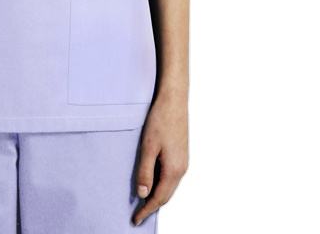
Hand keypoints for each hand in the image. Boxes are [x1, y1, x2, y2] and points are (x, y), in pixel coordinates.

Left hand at [132, 88, 188, 225]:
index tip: (136, 220)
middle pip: (166, 195)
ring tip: (143, 202)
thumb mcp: (148, 146)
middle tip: (138, 215)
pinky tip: (152, 182)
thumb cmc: (160, 120)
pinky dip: (161, 184)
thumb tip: (142, 194)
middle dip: (152, 206)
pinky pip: (171, 176)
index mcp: (174, 169)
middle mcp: (181, 169)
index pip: (159, 198)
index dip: (147, 210)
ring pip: (169, 186)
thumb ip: (145, 171)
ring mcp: (183, 161)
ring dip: (157, 195)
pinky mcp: (180, 154)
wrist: (174, 100)